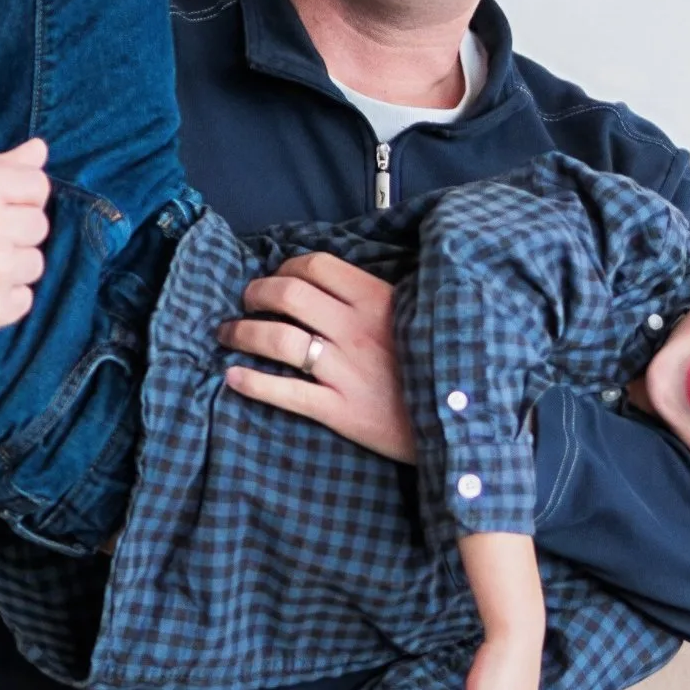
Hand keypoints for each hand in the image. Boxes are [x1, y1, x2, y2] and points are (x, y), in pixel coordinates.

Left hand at [220, 253, 417, 463]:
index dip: (285, 267)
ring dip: (242, 332)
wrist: (461, 423)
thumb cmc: (436, 366)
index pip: (316, 266)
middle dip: (255, 294)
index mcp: (377, 300)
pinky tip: (232, 377)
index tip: (276, 276)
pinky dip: (252, 382)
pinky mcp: (340, 410)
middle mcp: (356, 330)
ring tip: (227, 334)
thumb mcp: (418, 317)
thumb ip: (381, 298)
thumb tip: (339, 283)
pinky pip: (285, 392)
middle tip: (245, 302)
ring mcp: (345, 371)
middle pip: (288, 295)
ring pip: (277, 340)